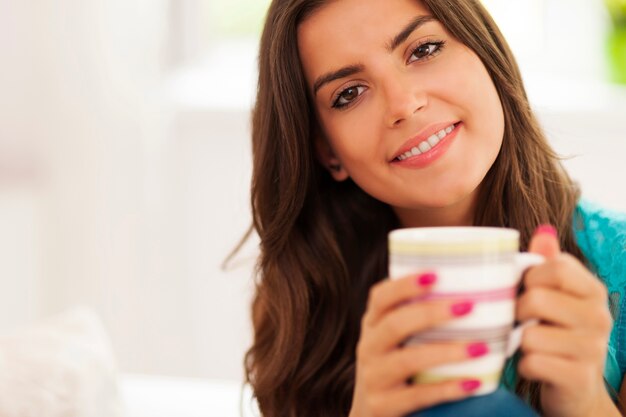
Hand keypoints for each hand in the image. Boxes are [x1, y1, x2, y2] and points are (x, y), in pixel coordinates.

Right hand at [349, 273, 485, 416]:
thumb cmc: (400, 371)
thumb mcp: (400, 342)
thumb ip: (422, 320)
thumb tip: (478, 293)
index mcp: (374, 325)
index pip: (380, 297)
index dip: (404, 285)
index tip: (435, 274)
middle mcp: (368, 348)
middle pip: (394, 325)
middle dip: (431, 313)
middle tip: (468, 306)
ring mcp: (373, 378)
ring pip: (407, 360)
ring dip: (446, 351)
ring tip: (480, 347)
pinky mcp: (382, 406)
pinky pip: (417, 396)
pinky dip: (447, 388)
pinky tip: (474, 383)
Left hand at [516, 226, 615, 416]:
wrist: (576, 390)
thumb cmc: (556, 334)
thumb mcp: (555, 297)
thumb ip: (546, 264)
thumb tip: (542, 230)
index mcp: (591, 290)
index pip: (556, 267)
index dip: (529, 277)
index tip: (524, 289)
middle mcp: (599, 317)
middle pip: (537, 299)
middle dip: (517, 311)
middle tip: (520, 321)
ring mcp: (592, 349)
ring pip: (530, 335)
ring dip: (519, 342)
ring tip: (529, 345)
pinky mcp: (579, 378)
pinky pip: (532, 363)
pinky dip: (523, 365)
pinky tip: (534, 365)